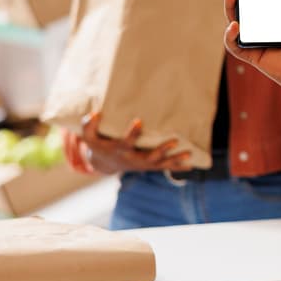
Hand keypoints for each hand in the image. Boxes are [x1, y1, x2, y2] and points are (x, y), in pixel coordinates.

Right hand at [76, 111, 192, 174]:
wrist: (104, 163)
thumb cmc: (98, 144)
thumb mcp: (89, 136)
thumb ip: (89, 125)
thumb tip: (95, 112)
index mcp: (119, 150)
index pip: (126, 142)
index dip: (132, 133)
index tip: (138, 121)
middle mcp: (132, 159)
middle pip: (148, 157)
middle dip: (161, 150)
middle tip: (174, 141)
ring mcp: (142, 164)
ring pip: (160, 164)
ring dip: (175, 160)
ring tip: (189, 154)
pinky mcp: (148, 165)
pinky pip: (164, 168)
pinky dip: (177, 167)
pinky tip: (191, 165)